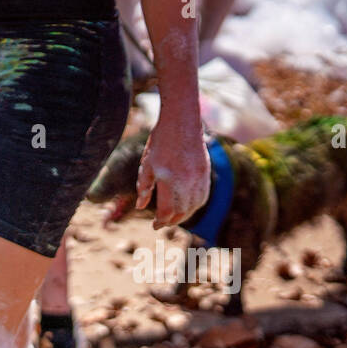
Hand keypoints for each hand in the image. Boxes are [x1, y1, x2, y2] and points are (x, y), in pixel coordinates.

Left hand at [136, 115, 210, 229]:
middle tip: (162, 223)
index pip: (166, 210)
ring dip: (184, 215)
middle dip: (172, 221)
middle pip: (181, 212)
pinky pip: (203, 196)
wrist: (182, 121)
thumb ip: (144, 187)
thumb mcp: (146, 164)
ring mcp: (198, 177)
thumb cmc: (160, 141)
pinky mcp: (205, 172)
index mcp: (168, 179)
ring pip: (194, 206)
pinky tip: (187, 206)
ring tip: (174, 218)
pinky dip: (195, 205)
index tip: (154, 226)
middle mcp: (185, 181)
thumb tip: (141, 206)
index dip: (160, 222)